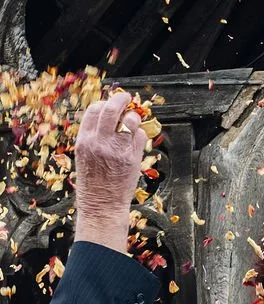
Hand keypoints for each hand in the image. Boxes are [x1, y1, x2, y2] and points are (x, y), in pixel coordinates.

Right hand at [73, 92, 147, 251]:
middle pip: (110, 110)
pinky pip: (140, 137)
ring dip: (133, 117)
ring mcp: (117, 150)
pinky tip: (137, 140)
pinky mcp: (132, 159)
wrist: (102, 206)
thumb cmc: (93, 184)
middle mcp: (99, 142)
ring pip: (129, 121)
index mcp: (84, 140)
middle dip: (120, 100)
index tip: (109, 105)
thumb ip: (92, 138)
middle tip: (127, 97)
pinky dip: (140, 135)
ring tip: (133, 121)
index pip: (93, 111)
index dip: (103, 104)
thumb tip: (104, 118)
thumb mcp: (84, 157)